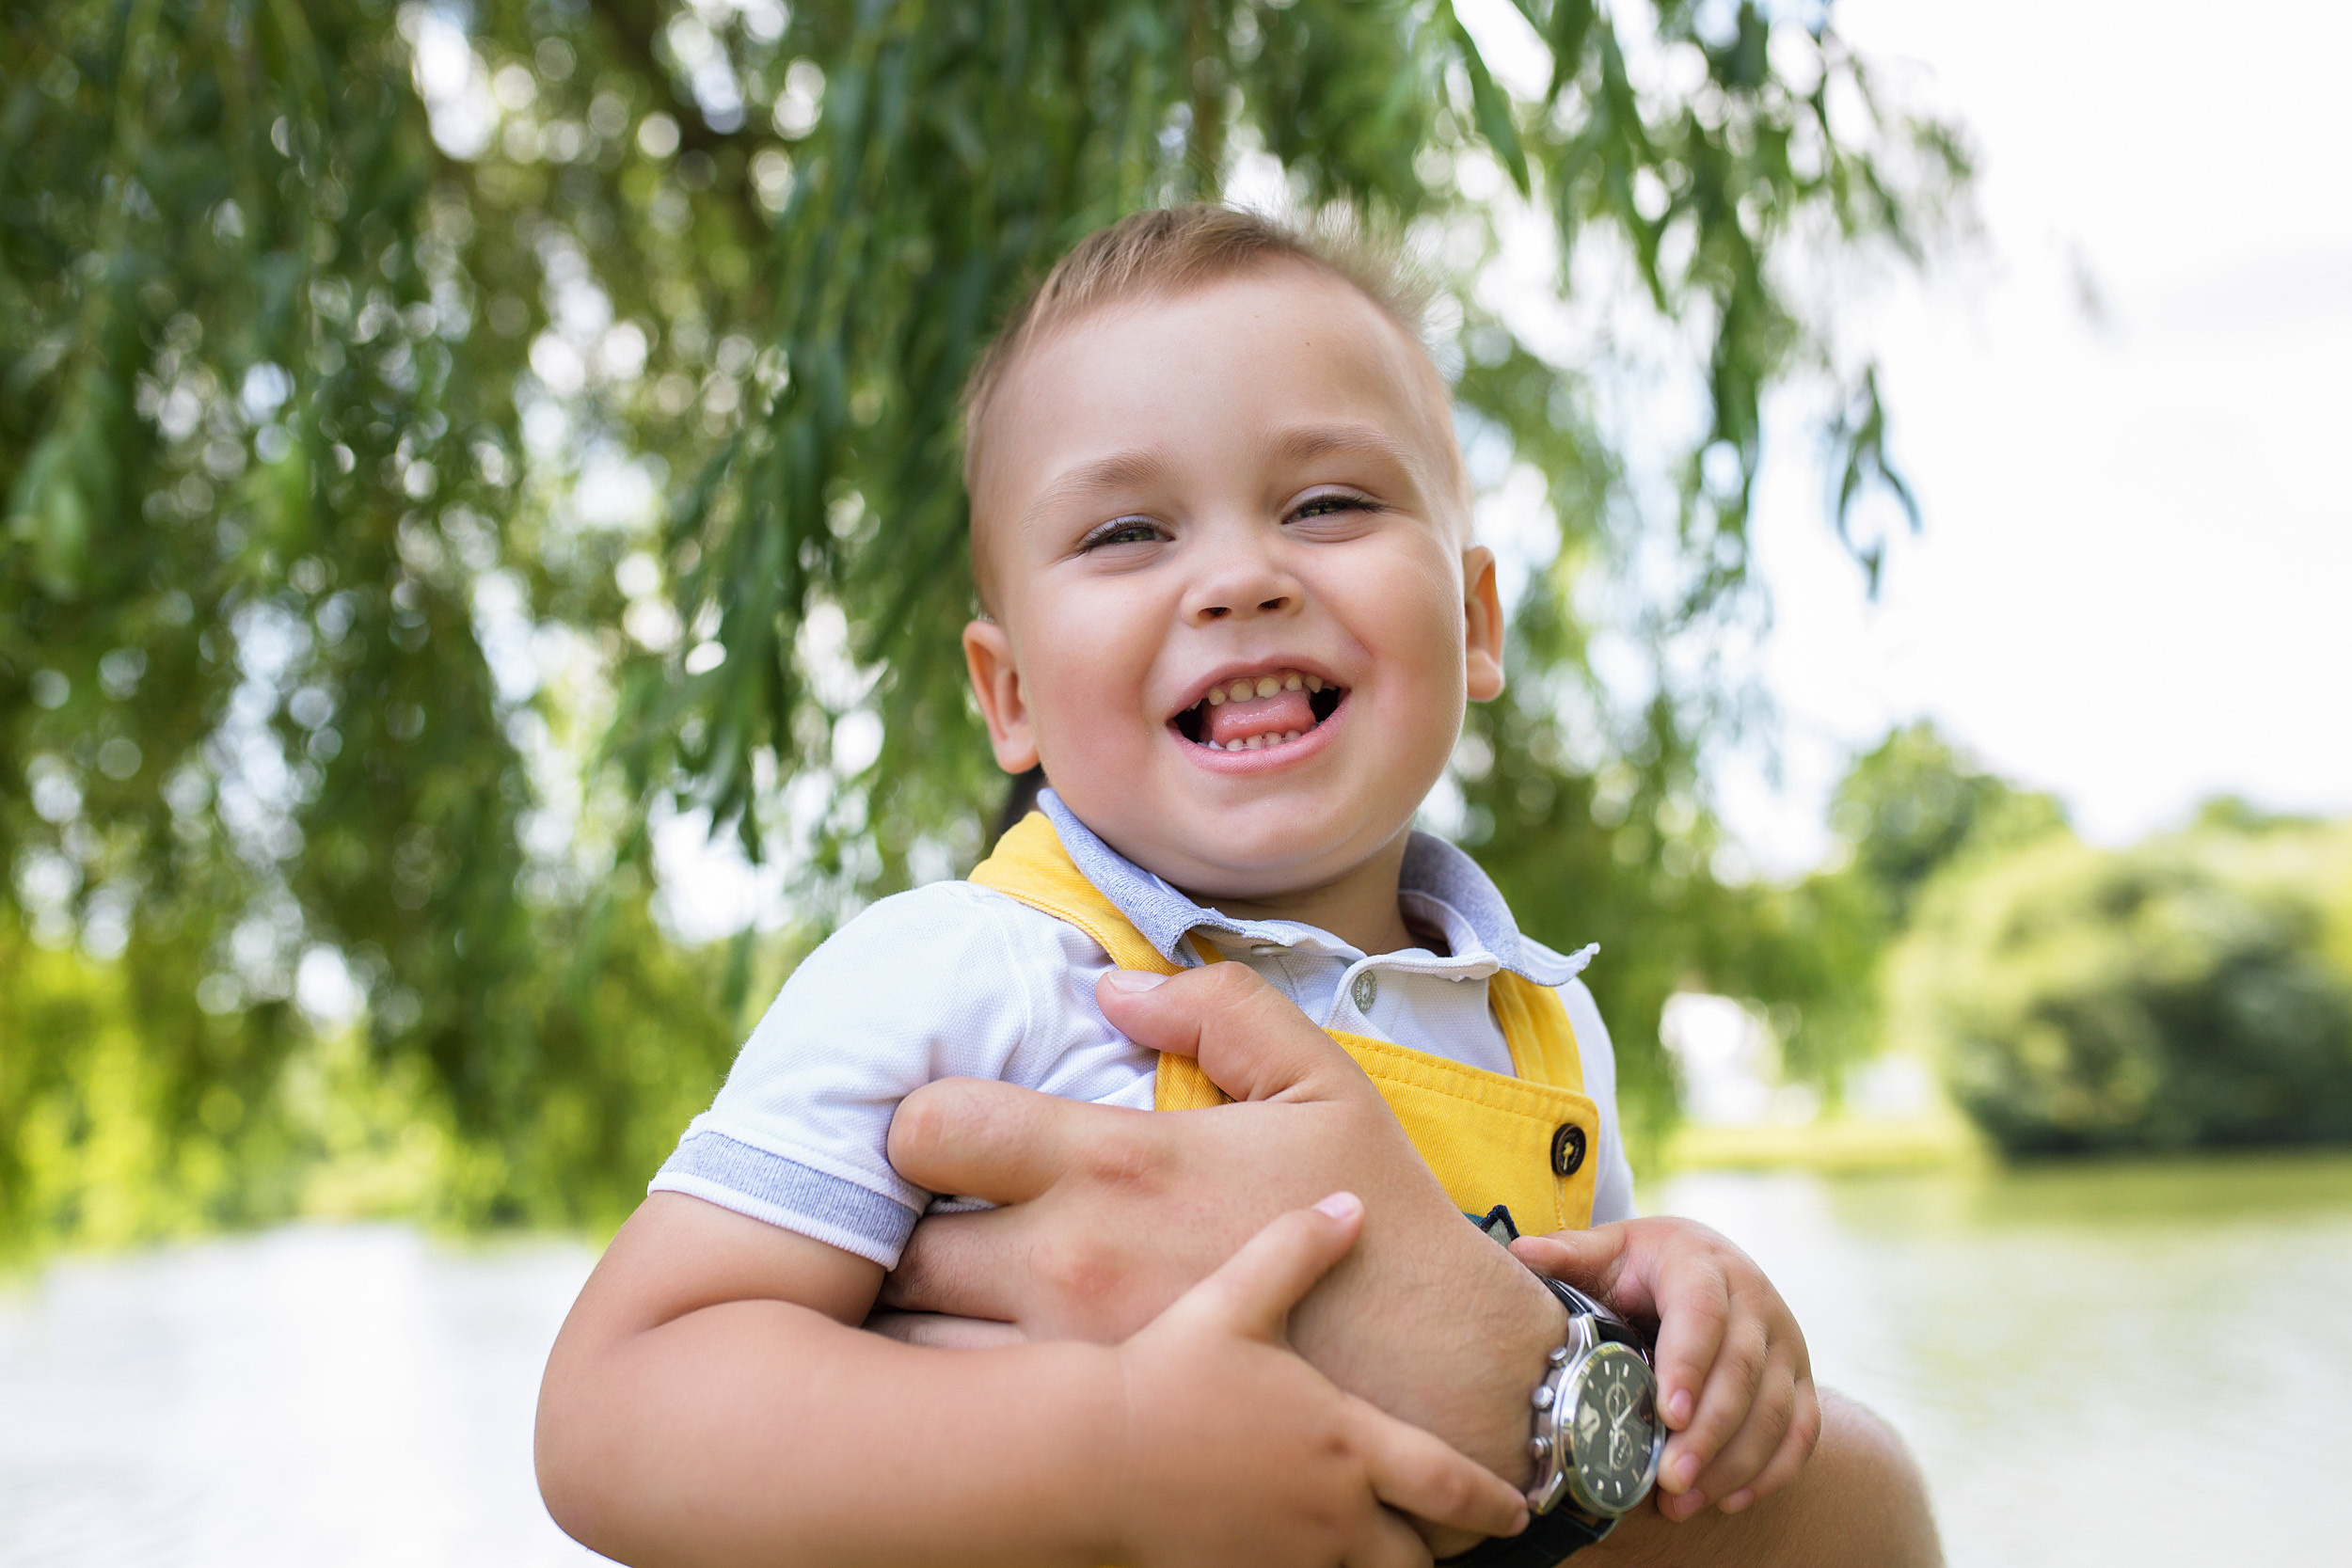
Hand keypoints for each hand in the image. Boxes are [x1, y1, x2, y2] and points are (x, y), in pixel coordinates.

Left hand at [879, 962, 1567, 1501]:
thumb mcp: (1323, 1087)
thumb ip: (1220, 1011)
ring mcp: (1072, 1365)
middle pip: (895, 1250)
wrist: (1445, 1386)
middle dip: (897, 1236)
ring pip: (914, 1351)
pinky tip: (991, 1388)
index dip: (913, 1128)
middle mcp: (1071, 1267)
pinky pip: (971, 1435)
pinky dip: (958, 1408)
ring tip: (948, 1310)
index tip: (940, 1141)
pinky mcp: (1093, 1445)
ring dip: (915, 1325)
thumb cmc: (1381, 1226)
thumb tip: (1113, 991)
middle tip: (928, 1229)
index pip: (929, 1130)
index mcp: (1116, 1166)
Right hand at [1108, 1191, 1528, 1566]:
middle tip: (1447, 1538)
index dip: (1491, 1499)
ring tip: (1380, 1549)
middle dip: (1435, 1549)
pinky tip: (1298, 1553)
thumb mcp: (1235, 1299)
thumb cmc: (1165, 1375)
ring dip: (1376, 1566)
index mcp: (1345, 1444)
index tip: (1519, 1507)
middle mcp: (1332, 1515)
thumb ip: (1298, 1249)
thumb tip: (1348, 1205)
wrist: (1086, 1457)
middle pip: (1415, 1559)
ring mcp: (1289, 1561)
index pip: (1448, 1484)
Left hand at [1510, 1219, 1820, 1520]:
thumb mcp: (1610, 1250)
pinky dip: (1772, 1470)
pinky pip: (1801, 1430)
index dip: (1689, 1362)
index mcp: (1702, 1263)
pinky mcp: (1799, 1379)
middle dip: (1708, 1431)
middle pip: (1742, 1369)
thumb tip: (1521, 1254)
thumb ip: (1570, 1253)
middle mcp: (1755, 1299)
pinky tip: (1729, 1500)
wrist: (1706, 1263)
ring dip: (1734, 1461)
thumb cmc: (1644, 1265)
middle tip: (1669, 1478)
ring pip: (1775, 1408)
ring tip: (1684, 1499)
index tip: (1666, 1412)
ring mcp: (1785, 1343)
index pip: (1703, 1311)